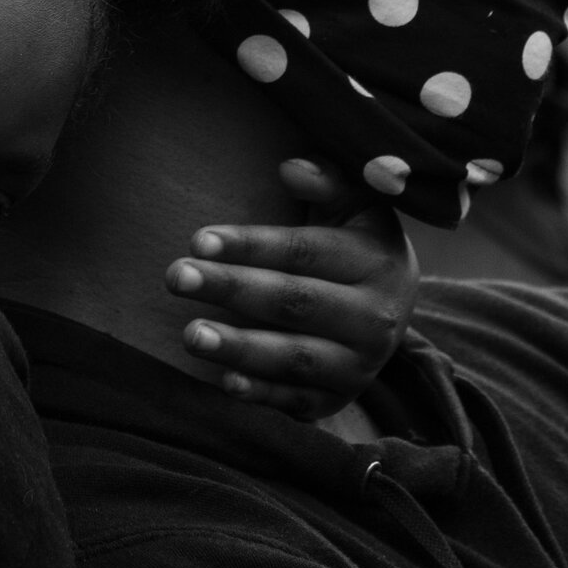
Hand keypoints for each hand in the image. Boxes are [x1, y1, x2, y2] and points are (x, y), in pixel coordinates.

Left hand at [163, 157, 417, 420]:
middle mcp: (376, 317)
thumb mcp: (356, 204)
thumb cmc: (353, 242)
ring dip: (240, 347)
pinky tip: (224, 381)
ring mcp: (360, 365)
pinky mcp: (339, 398)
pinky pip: (298, 401)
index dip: (251, 245)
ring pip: (296, 358)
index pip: (306, 252)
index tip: (198, 239)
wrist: (390, 308)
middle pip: (296, 303)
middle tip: (177, 277)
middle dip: (233, 289)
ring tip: (190, 334)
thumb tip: (292, 167)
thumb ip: (330, 180)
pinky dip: (262, 394)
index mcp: (378, 261)